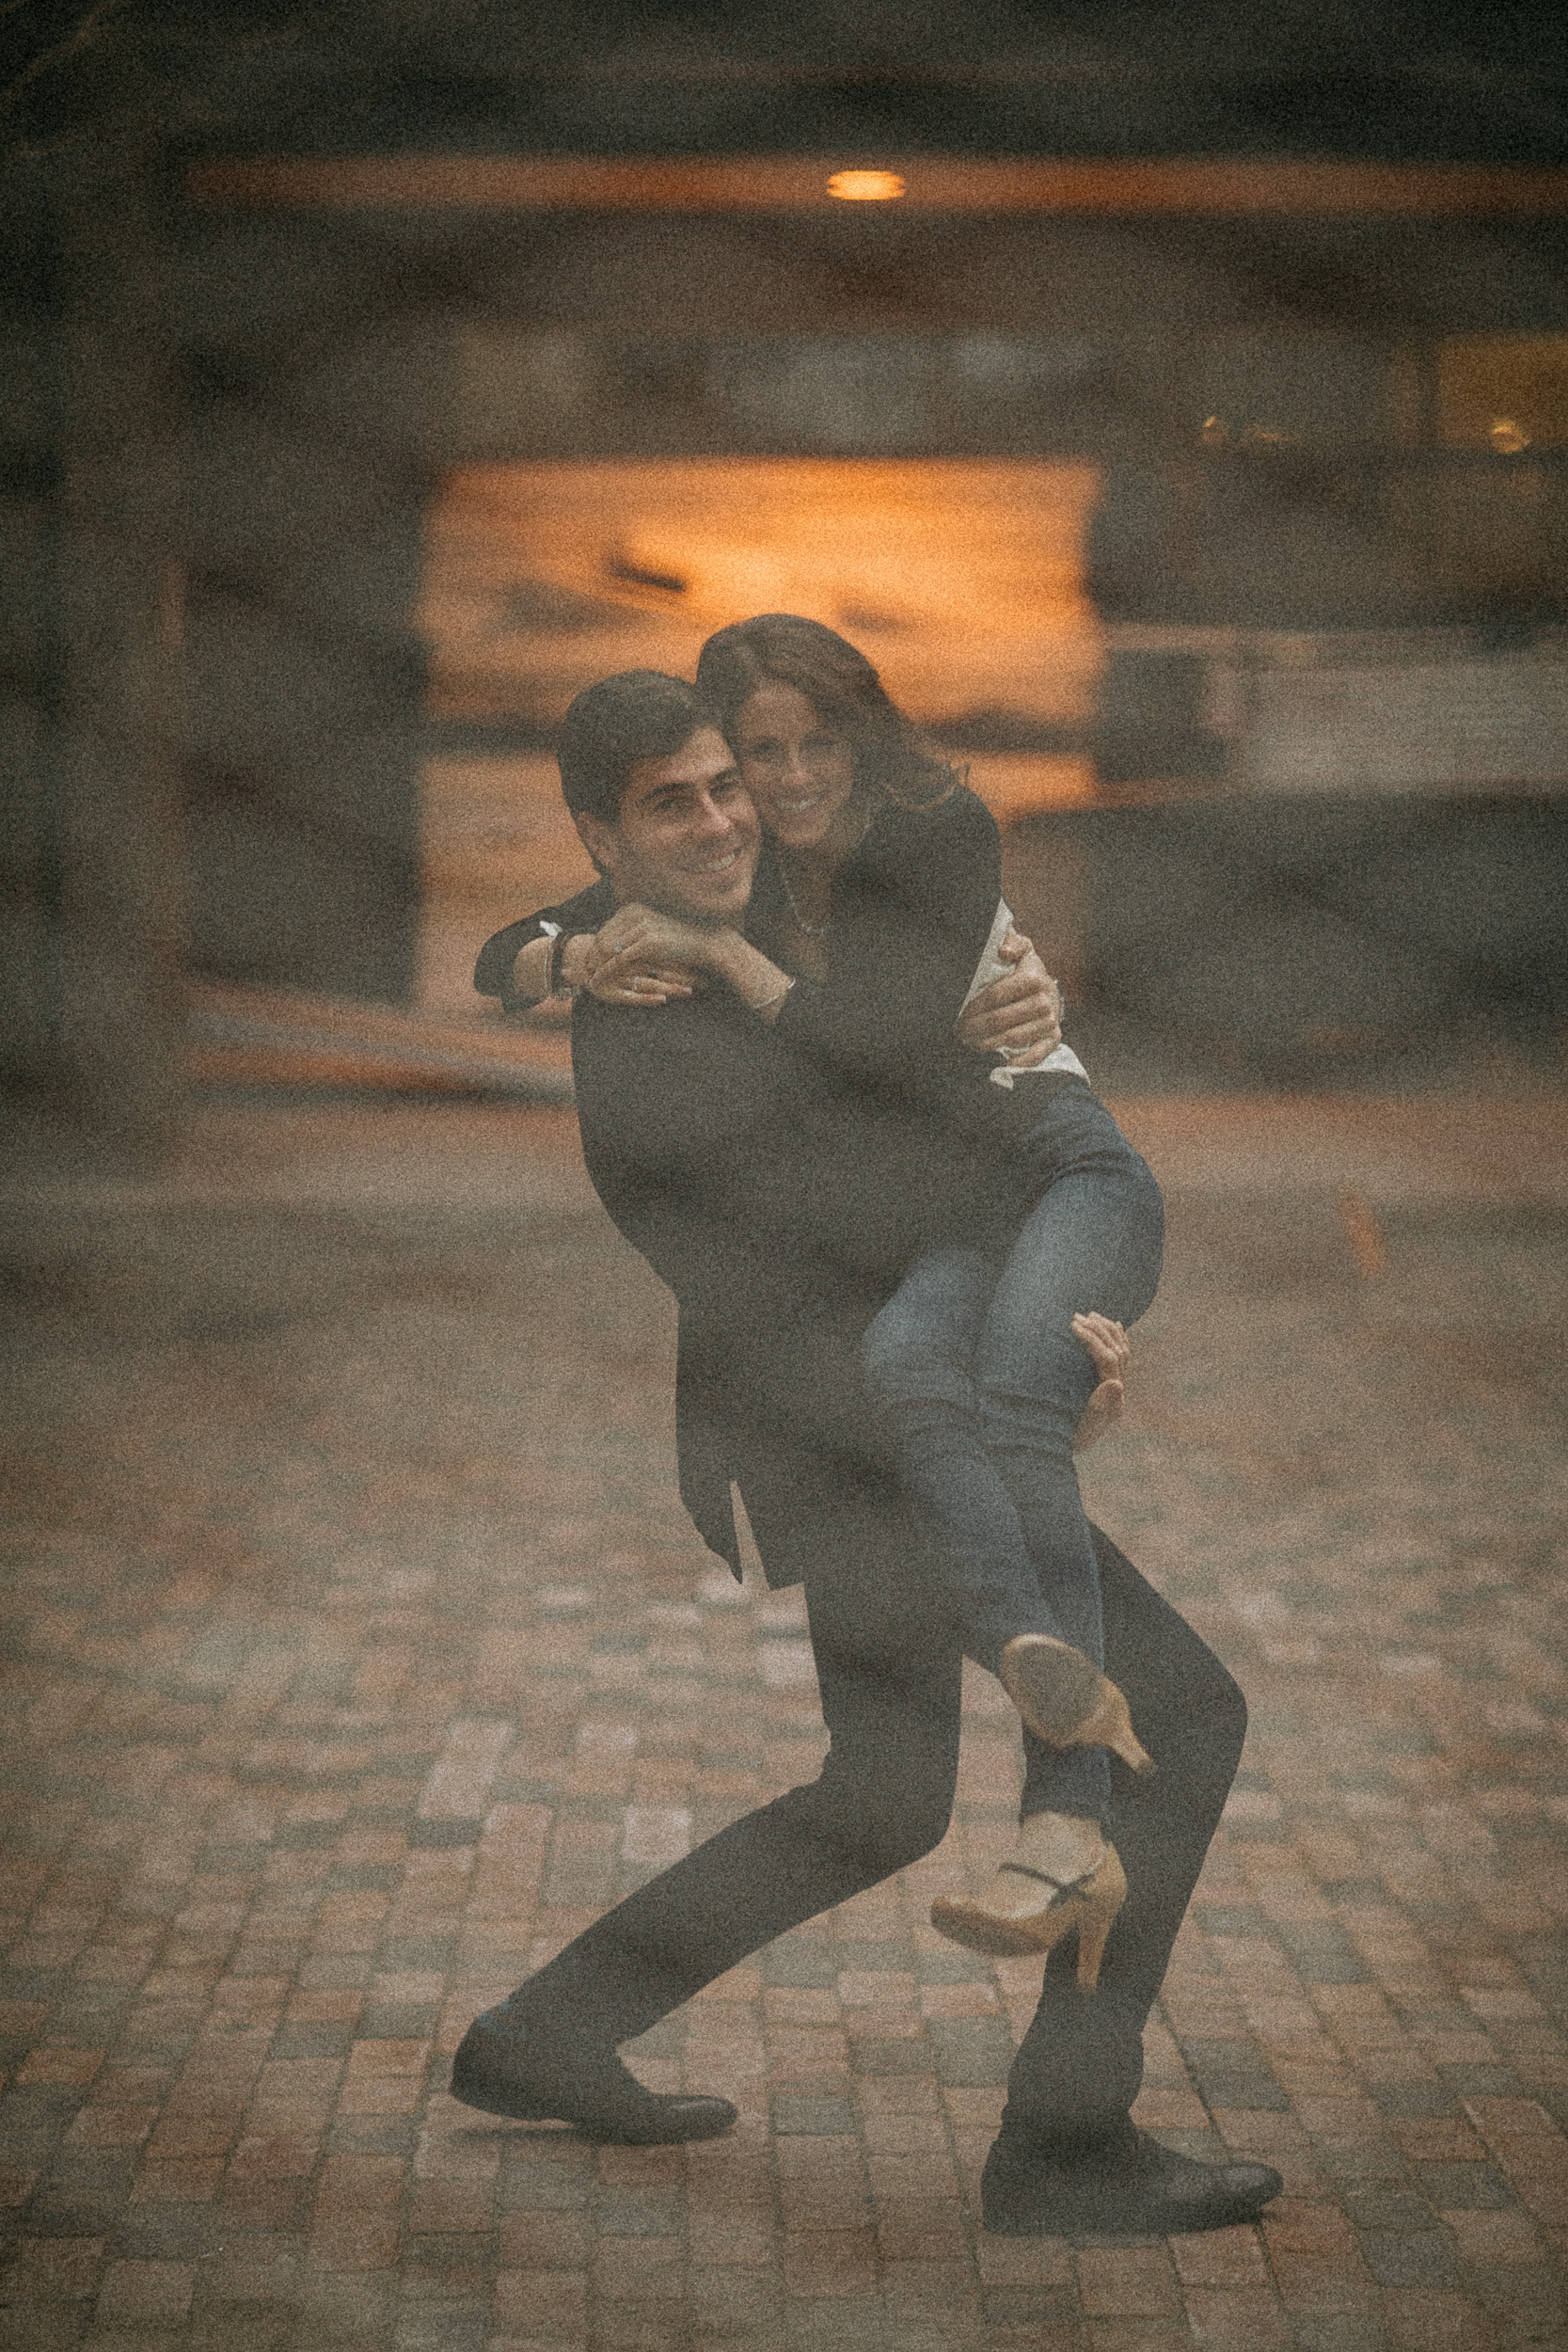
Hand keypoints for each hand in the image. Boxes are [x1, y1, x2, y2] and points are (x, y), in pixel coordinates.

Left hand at [584, 905, 708, 1006]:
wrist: (703, 943)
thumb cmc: (679, 939)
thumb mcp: (652, 928)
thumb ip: (633, 931)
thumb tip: (614, 942)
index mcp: (634, 908)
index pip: (605, 928)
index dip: (593, 946)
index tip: (587, 961)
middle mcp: (635, 913)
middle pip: (602, 937)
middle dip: (590, 956)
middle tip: (582, 971)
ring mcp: (641, 927)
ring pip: (607, 949)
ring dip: (595, 965)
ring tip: (588, 978)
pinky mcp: (647, 943)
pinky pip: (618, 960)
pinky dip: (605, 972)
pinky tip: (598, 981)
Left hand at [955, 929, 1062, 1067]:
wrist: (1050, 989)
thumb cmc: (1027, 970)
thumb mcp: (1022, 950)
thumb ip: (1013, 943)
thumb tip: (1003, 950)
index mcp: (1033, 979)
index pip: (995, 996)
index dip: (974, 1008)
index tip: (958, 1016)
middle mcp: (1044, 1002)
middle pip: (1001, 1019)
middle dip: (975, 1028)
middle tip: (959, 1033)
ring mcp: (1049, 1022)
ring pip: (1013, 1038)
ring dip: (989, 1044)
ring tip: (971, 1044)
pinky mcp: (1053, 1038)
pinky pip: (1037, 1054)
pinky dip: (1020, 1062)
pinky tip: (1003, 1063)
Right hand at [1070, 1314, 1129, 1452]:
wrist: (1057, 1453)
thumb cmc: (1063, 1441)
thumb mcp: (1077, 1429)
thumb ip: (1098, 1408)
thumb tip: (1118, 1384)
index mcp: (1111, 1400)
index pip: (1108, 1359)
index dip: (1092, 1339)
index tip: (1072, 1325)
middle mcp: (1117, 1392)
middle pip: (1116, 1351)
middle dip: (1098, 1330)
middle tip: (1075, 1317)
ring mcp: (1114, 1388)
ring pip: (1121, 1351)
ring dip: (1107, 1330)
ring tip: (1089, 1315)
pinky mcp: (1108, 1386)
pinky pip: (1121, 1356)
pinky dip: (1117, 1337)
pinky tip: (1113, 1324)